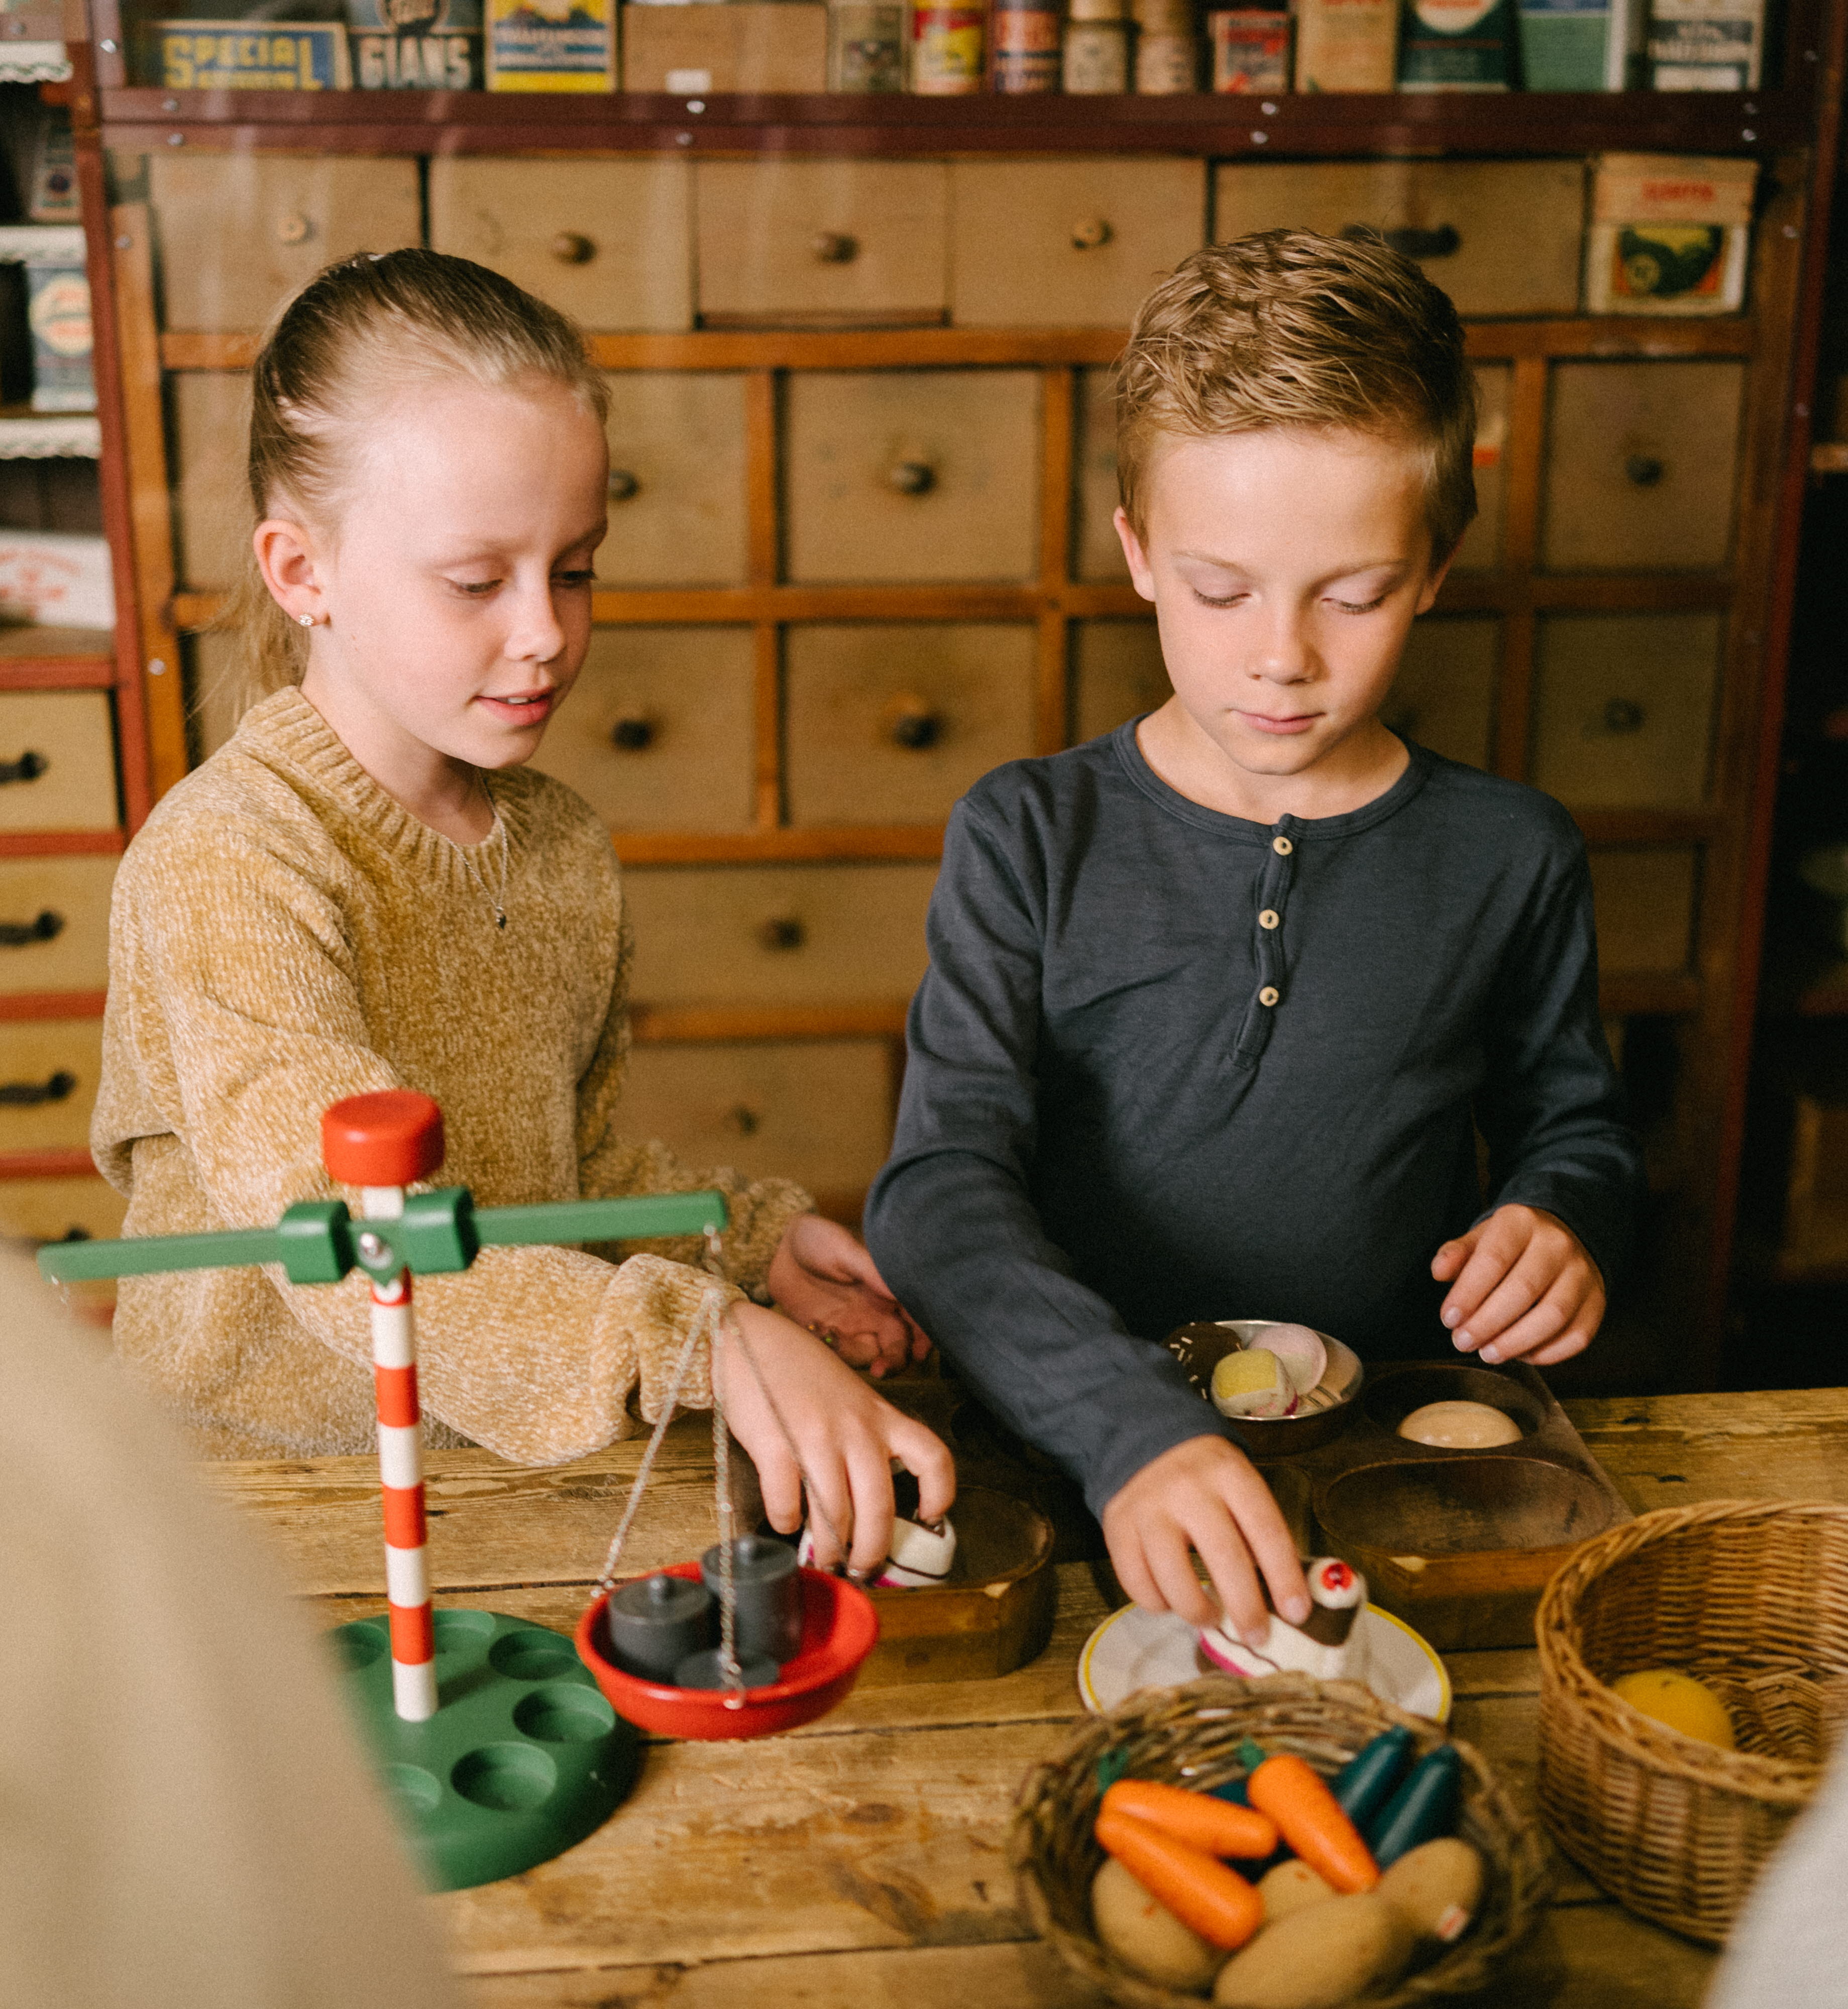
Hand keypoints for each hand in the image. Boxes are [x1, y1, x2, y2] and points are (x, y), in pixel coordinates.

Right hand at [716, 1302, 954, 1576]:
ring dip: (829, 1549)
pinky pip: (787, 1505)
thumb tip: (866, 1498)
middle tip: (861, 1569)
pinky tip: (786, 1522)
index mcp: (880, 1416)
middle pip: (879, 1508)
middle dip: (872, 1551)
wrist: (748, 1341)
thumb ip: (864, 1436)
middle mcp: (856, 1430)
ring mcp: (816, 1438)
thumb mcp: (849, 1397)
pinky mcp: (775, 1446)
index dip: (940, 1494)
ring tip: (824, 1559)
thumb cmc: (800, 1372)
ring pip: (834, 1517)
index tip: (931, 1517)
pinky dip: (786, 1523)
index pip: (932, 1456)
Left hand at [766, 1213, 930, 1378]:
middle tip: (879, 1370)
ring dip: (859, 1358)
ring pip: (871, 1355)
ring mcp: (854, 1325)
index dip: (924, 1338)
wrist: (779, 1249)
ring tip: (834, 1338)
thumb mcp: (844, 1250)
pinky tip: (819, 1332)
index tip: (919, 1353)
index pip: (917, 1318)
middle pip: (897, 1345)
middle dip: (894, 1361)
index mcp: (888, 1290)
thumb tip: (899, 1292)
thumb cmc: (817, 1239)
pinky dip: (834, 1352)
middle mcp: (877, 1312)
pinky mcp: (831, 1335)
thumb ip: (872, 1271)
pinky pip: (841, 1354)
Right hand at [1100, 1435, 1308, 1638]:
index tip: (1297, 1613)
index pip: (1266, 1531)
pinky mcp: (1117, 1526)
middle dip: (1245, 1608)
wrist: (1144, 1440)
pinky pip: (1137, 1584)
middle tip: (1256, 1635)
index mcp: (1229, 1474)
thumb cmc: (1205, 1476)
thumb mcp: (1238, 1485)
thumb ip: (1257, 1531)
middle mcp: (1188, 1488)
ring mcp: (1149, 1507)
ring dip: (1198, 1612)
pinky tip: (1171, 1599)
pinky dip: (1157, 1604)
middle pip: (1224, 1558)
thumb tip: (1283, 1599)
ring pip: (1174, 1579)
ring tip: (1210, 1617)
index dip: (1285, 1577)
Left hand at [1432, 1203, 1604, 1366]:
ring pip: (1554, 1316)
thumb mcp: (1481, 1237)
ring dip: (1516, 1342)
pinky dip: (1548, 1353)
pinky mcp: (1597, 1301)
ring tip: (1488, 1353)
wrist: (1565, 1234)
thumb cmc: (1513, 1243)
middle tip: (1462, 1341)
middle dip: (1487, 1323)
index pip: (1493, 1259)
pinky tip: (1521, 1354)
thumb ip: (1457, 1254)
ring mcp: (1582, 1274)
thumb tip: (1438, 1272)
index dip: (1468, 1294)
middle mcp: (1557, 1245)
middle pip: (1523, 1290)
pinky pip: (1577, 1335)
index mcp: (1522, 1222)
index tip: (1448, 1318)